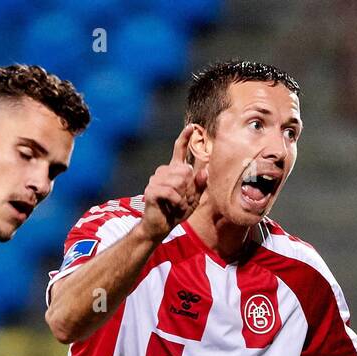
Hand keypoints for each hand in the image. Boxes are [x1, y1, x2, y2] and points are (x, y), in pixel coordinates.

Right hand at [140, 124, 207, 239]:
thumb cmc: (176, 212)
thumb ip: (199, 186)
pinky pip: (171, 192)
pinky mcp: (151, 190)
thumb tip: (205, 171)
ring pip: (179, 181)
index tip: (192, 127)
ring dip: (183, 197)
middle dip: (189, 189)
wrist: (159, 226)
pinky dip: (177, 202)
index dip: (185, 139)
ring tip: (178, 205)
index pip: (179, 151)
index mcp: (174, 171)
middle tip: (183, 201)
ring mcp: (155, 179)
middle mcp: (163, 172)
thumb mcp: (193, 200)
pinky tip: (173, 207)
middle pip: (186, 171)